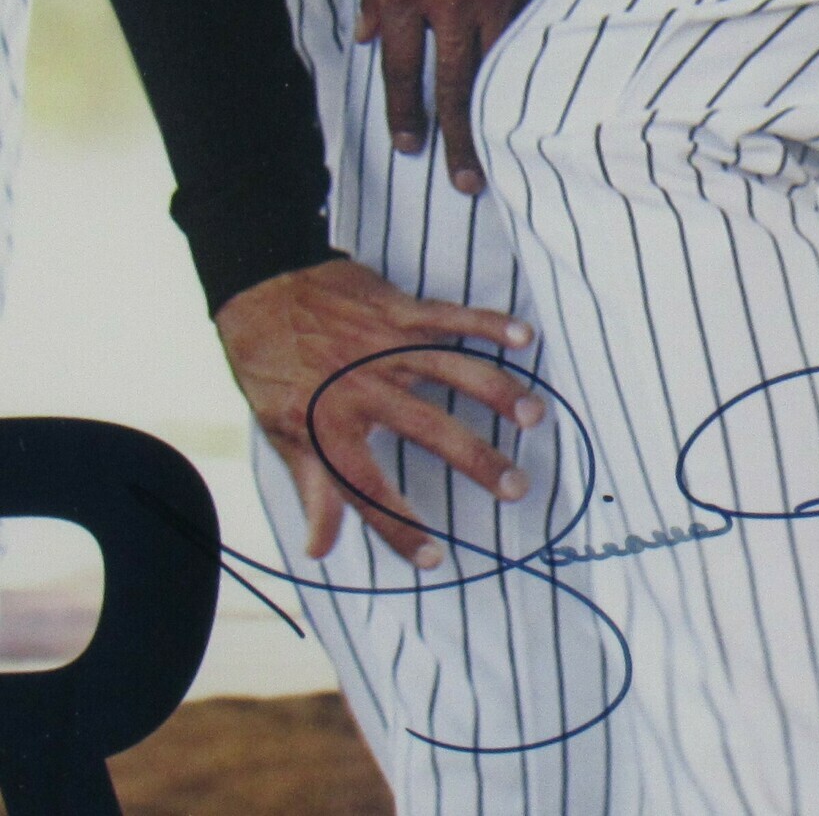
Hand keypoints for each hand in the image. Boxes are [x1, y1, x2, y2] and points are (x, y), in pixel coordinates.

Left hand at [214, 258, 542, 566]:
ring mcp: (383, 345)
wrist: (259, 286)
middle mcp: (360, 387)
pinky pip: (450, 317)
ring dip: (496, 392)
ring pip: (451, 369)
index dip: (398, 529)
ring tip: (533, 416)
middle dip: (477, 460)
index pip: (364, 490)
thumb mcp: (280, 432)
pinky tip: (524, 337)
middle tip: (516, 487)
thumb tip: (319, 549)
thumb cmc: (270, 366)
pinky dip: (488, 324)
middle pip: (427, 428)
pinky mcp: (398, 309)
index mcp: (326, 424)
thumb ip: (312, 489)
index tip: (435, 559)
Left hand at [355, 0, 555, 194]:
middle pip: (452, 86)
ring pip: (497, 70)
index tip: (409, 146)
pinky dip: (528, 68)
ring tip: (500, 159)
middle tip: (463, 184)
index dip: (404, 114)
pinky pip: (530, 35)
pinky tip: (532, 95)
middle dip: (455, 139)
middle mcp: (448, 0)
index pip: (401, 69)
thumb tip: (366, 34)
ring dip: (495, 119)